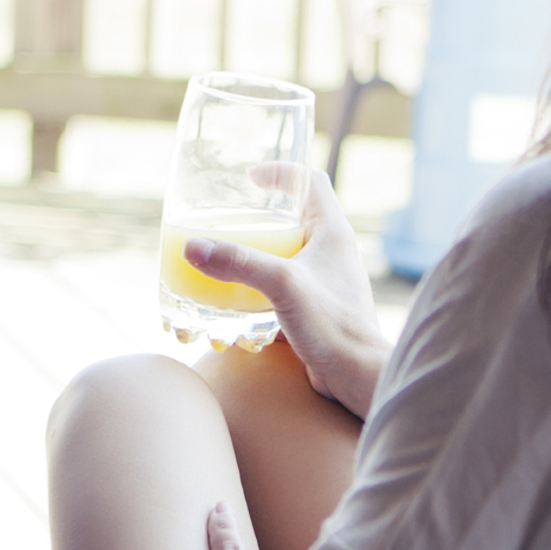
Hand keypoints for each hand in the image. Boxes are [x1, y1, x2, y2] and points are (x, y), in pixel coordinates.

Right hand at [185, 169, 389, 418]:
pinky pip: (286, 287)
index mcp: (333, 232)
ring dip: (260, 254)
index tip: (251, 179)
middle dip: (262, 216)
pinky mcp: (317, 309)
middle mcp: (333, 252)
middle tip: (230, 220)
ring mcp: (326, 281)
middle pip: (296, 218)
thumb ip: (239, 263)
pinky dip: (262, 288)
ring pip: (289, 254)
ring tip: (228, 260)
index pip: (312, 182)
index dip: (282, 172)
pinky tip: (238, 302)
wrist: (357, 377)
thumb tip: (193, 246)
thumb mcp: (283, 285)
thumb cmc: (333, 326)